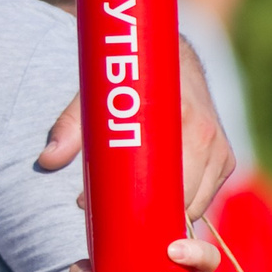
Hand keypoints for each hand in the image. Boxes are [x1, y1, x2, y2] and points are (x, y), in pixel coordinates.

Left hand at [37, 34, 235, 220]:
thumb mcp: (98, 95)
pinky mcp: (224, 158)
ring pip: (197, 204)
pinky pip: (205, 195)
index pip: (176, 188)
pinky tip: (155, 205)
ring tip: (133, 212)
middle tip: (116, 217)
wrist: (170, 54)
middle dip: (152, 216)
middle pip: (186, 202)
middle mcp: (211, 139)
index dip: (144, 208)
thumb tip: (47, 159)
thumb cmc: (132, 79)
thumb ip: (71, 126)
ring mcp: (221, 151)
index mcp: (187, 124)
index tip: (113, 214)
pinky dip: (182, 204)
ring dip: (167, 213)